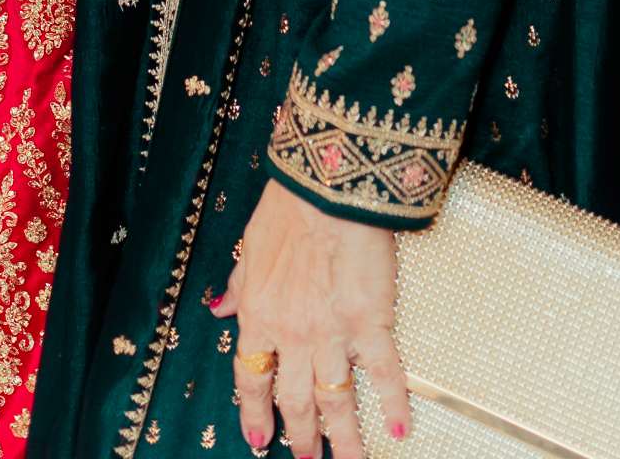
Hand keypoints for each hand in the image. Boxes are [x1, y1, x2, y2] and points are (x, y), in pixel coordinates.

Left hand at [211, 178, 410, 457]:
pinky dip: (393, 403)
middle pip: (295, 400)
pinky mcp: (370, 322)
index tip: (258, 439)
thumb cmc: (289, 205)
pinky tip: (399, 428)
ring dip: (343, 439)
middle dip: (300, 436)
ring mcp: (332, 334)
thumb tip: (219, 306)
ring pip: (336, 401)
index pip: (251, 377)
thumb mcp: (250, 245)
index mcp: (259, 314)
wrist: (327, 185)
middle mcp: (293, 334)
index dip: (254, 411)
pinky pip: (384, 373)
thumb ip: (238, 283)